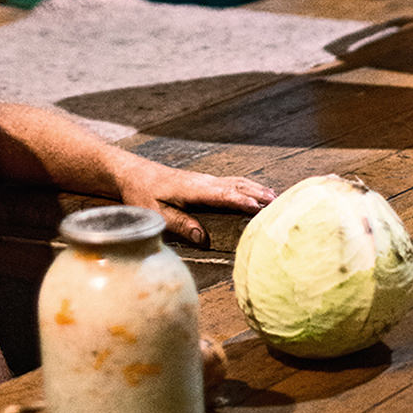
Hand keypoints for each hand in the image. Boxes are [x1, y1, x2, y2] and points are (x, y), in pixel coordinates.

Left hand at [115, 162, 275, 247]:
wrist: (134, 173)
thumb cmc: (143, 194)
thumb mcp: (156, 212)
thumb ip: (180, 225)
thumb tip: (204, 239)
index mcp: (194, 189)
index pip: (223, 195)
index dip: (242, 201)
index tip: (260, 207)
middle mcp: (203, 182)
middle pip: (236, 186)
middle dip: (257, 194)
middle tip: (278, 204)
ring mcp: (205, 180)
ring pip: (236, 182)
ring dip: (255, 188)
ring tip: (274, 198)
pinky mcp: (204, 182)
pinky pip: (231, 182)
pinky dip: (247, 186)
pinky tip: (254, 191)